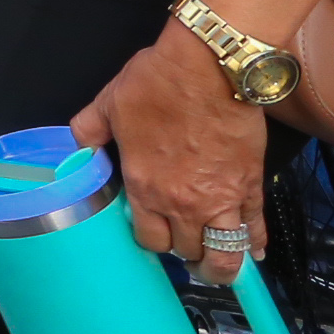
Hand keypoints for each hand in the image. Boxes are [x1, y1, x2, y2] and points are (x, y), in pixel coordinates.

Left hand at [73, 22, 269, 282]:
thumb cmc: (155, 84)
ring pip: (225, 253)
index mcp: (144, 188)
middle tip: (185, 246)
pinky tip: (253, 252)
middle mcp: (182, 204)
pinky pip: (255, 228)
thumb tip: (78, 145)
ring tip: (217, 266)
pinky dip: (255, 244)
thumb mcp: (107, 104)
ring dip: (221, 264)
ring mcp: (221, 199)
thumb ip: (89, 131)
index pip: (148, 240)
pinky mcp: (251, 187)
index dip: (151, 240)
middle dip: (185, 252)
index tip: (153, 232)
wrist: (208, 67)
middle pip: (187, 250)